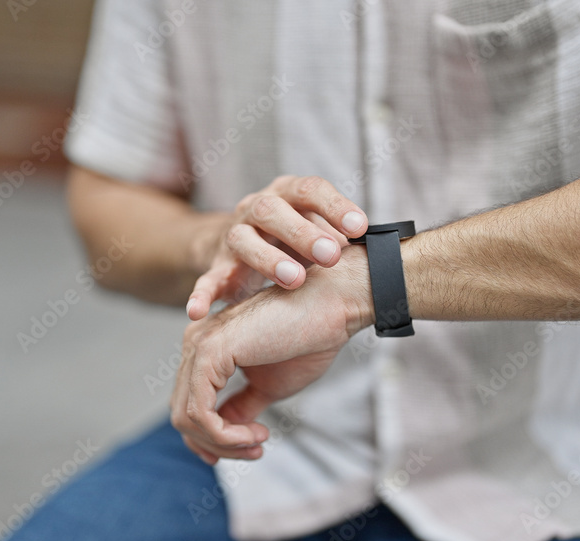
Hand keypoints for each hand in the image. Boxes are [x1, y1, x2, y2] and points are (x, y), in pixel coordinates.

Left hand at [170, 245, 373, 463]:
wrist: (332, 307)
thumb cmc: (307, 340)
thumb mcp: (269, 386)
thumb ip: (241, 407)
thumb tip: (225, 431)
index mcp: (207, 348)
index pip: (188, 405)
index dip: (208, 440)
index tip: (245, 451)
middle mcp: (195, 343)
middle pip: (182, 416)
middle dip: (217, 445)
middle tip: (256, 451)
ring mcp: (198, 345)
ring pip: (186, 418)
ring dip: (223, 443)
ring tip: (258, 442)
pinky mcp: (210, 352)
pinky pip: (200, 412)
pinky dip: (225, 435)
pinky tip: (257, 433)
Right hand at [185, 175, 367, 320]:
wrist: (238, 245)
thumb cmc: (294, 239)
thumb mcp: (318, 230)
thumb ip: (342, 236)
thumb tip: (381, 252)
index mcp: (288, 194)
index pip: (311, 189)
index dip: (335, 206)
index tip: (360, 228)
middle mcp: (257, 207)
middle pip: (274, 210)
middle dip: (303, 232)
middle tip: (331, 254)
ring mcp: (233, 234)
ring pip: (243, 239)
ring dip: (268, 259)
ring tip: (294, 280)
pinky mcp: (215, 264)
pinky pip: (206, 278)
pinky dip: (202, 294)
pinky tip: (198, 312)